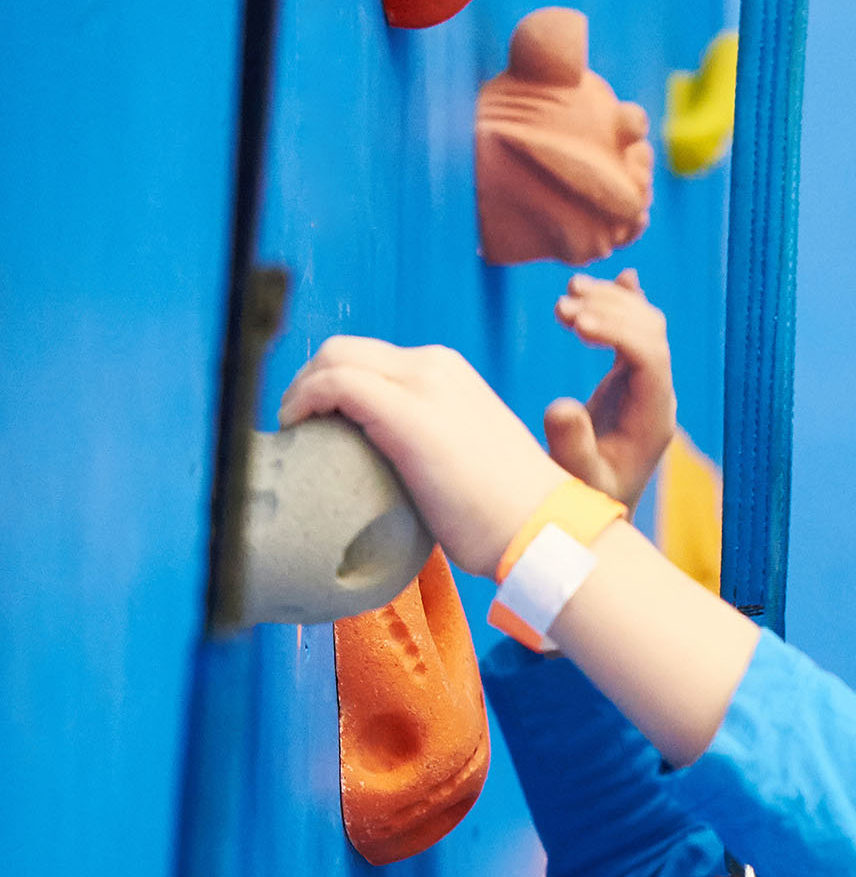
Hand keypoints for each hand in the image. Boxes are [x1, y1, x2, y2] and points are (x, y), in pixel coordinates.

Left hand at [279, 339, 564, 574]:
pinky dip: (303, 401)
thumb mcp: (464, 456)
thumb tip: (390, 471)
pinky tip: (296, 431)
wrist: (540, 527)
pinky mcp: (404, 412)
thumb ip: (429, 444)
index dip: (332, 385)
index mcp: (451, 374)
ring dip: (299, 391)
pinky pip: (333, 384)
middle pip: (345, 350)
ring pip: (334, 358)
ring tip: (294, 432)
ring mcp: (422, 385)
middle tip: (297, 426)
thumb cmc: (506, 512)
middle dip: (308, 382)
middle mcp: (436, 366)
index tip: (318, 424)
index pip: (372, 360)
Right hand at [545, 269, 676, 511]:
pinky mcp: (632, 380)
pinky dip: (627, 303)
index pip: (650, 358)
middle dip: (610, 312)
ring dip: (611, 302)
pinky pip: (637, 332)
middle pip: (651, 333)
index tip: (575, 323)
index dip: (617, 332)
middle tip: (561, 307)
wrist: (597, 506)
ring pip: (645, 325)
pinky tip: (625, 277)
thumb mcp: (575, 478)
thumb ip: (570, 444)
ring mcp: (648, 385)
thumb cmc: (586, 497)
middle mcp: (658, 395)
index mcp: (653, 418)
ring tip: (567, 292)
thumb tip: (560, 405)